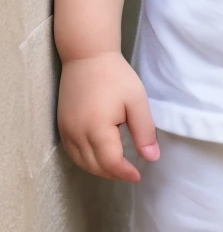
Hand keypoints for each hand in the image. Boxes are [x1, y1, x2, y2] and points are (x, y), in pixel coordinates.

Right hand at [57, 52, 159, 182]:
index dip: (125, 173)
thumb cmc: (116, 76)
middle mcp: (77, 133)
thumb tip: (151, 158)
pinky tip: (98, 157)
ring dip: (99, 169)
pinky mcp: (61, 125)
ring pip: (81, 162)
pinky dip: (85, 160)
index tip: (139, 175)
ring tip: (117, 168)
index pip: (110, 163)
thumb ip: (144, 132)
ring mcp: (66, 130)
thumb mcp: (137, 102)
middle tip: (131, 173)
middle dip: (113, 174)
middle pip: (94, 166)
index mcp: (97, 128)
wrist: (87, 56)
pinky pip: (72, 152)